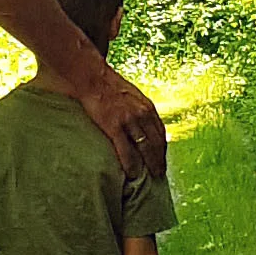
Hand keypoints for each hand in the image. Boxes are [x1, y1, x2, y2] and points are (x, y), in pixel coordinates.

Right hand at [82, 62, 166, 183]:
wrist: (92, 77)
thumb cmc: (109, 85)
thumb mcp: (132, 95)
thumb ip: (139, 109)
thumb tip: (143, 124)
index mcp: (147, 107)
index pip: (160, 132)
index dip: (163, 148)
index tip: (163, 159)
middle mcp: (142, 114)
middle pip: (157, 142)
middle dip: (160, 160)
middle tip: (160, 174)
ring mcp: (129, 120)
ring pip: (145, 148)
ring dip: (150, 164)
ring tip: (151, 177)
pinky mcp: (114, 126)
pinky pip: (126, 150)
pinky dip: (131, 164)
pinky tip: (132, 174)